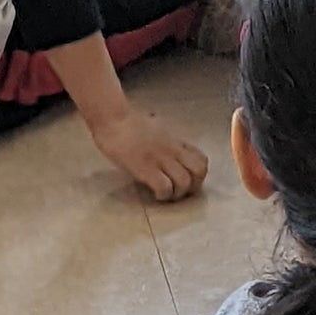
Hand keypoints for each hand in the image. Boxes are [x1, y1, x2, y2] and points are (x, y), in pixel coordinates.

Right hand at [89, 100, 208, 201]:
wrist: (113, 118)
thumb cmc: (130, 123)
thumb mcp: (157, 129)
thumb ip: (168, 142)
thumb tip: (171, 151)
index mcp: (176, 141)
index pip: (202, 160)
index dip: (198, 176)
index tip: (187, 181)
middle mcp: (172, 150)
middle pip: (199, 172)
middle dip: (193, 187)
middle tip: (179, 191)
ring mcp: (160, 159)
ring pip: (184, 182)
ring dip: (177, 194)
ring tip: (165, 194)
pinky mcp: (146, 168)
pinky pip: (165, 188)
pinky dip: (162, 196)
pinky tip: (154, 193)